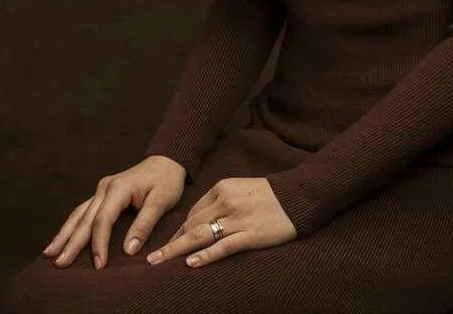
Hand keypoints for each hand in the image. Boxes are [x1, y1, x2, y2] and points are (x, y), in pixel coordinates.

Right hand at [42, 156, 186, 268]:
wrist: (167, 160)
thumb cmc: (166, 180)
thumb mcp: (161, 201)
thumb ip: (144, 224)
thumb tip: (128, 250)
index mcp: (118, 188)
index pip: (103, 221)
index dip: (99, 244)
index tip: (99, 265)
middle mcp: (105, 188)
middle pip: (85, 219)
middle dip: (71, 243)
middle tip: (59, 264)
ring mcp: (102, 189)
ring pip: (79, 214)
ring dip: (64, 234)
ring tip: (49, 253)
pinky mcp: (103, 193)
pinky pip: (83, 211)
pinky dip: (72, 225)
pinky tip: (62, 237)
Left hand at [145, 177, 296, 267]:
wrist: (298, 197)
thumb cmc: (269, 194)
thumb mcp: (241, 188)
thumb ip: (221, 200)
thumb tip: (200, 219)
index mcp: (222, 188)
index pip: (193, 212)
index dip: (179, 230)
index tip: (169, 244)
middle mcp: (226, 202)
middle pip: (191, 224)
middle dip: (171, 242)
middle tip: (153, 258)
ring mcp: (237, 219)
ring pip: (200, 236)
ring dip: (176, 250)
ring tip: (159, 262)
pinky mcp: (249, 234)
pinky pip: (222, 247)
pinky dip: (205, 256)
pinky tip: (191, 264)